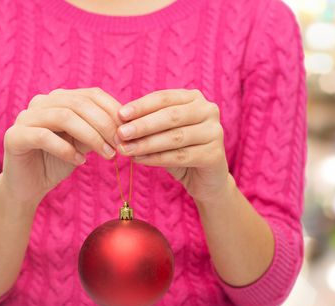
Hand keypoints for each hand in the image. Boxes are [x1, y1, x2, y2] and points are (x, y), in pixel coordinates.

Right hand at [1, 87, 121, 204]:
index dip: (113, 110)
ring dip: (91, 136)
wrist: (27, 187)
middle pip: (79, 104)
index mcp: (58, 99)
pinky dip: (66, 149)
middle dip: (105, 125)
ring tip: (107, 155)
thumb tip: (126, 126)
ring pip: (64, 117)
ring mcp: (25, 117)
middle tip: (120, 146)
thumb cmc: (57, 162)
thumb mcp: (83, 144)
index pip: (91, 94)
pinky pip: (44, 137)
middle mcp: (40, 102)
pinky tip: (79, 162)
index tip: (129, 131)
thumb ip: (98, 131)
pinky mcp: (14, 136)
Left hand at [114, 88, 230, 202]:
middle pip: (171, 116)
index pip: (164, 98)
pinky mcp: (215, 155)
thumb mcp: (162, 133)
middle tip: (121, 134)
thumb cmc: (179, 150)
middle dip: (143, 125)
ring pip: (175, 137)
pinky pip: (181, 156)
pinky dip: (157, 158)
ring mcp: (215, 132)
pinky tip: (140, 160)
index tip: (120, 115)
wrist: (205, 179)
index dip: (141, 106)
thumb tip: (118, 122)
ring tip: (126, 150)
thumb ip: (145, 124)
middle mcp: (208, 111)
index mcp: (194, 98)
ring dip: (147, 144)